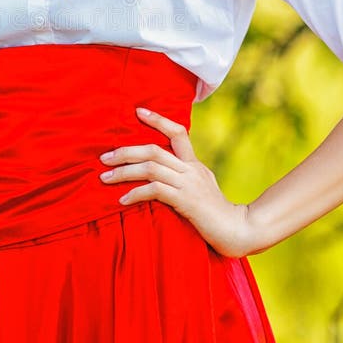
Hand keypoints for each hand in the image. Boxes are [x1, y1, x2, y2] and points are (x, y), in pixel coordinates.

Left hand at [99, 106, 252, 257]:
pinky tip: (122, 200)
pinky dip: (135, 193)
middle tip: (104, 158)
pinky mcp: (186, 201)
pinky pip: (155, 190)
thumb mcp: (201, 190)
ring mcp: (189, 184)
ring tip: (105, 178)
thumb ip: (184, 181)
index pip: (178, 132)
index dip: (158, 120)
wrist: (238, 231)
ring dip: (124, 172)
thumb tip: (161, 179)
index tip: (138, 111)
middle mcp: (191, 170)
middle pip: (154, 149)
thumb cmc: (216, 215)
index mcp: (194, 165)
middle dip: (125, 152)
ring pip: (151, 167)